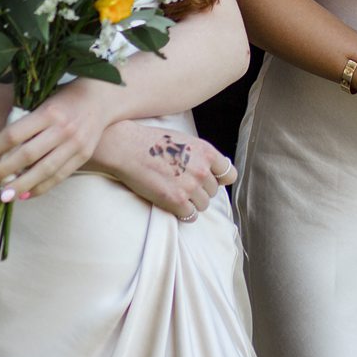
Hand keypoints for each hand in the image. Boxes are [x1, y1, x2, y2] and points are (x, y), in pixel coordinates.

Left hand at [0, 88, 107, 200]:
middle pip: (27, 155)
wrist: (102, 97)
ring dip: (21, 185)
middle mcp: (62, 129)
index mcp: (48, 112)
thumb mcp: (40, 103)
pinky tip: (25, 195)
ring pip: (44, 170)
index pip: (16, 133)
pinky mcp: (83, 155)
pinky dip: (41, 187)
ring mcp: (75, 144)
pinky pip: (59, 176)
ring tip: (3, 196)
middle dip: (4, 170)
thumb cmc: (64, 98)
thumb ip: (16, 123)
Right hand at [87, 120, 233, 219]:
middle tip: (181, 184)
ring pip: (203, 205)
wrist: (127, 148)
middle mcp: (202, 169)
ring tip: (174, 192)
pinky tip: (170, 202)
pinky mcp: (176, 201)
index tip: (208, 180)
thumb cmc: (152, 142)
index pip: (229, 174)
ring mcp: (190, 186)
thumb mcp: (184, 140)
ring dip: (191, 202)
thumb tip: (213, 171)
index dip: (219, 179)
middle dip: (200, 190)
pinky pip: (190, 216)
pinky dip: (182, 213)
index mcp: (206, 152)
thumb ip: (201, 155)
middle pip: (213, 192)